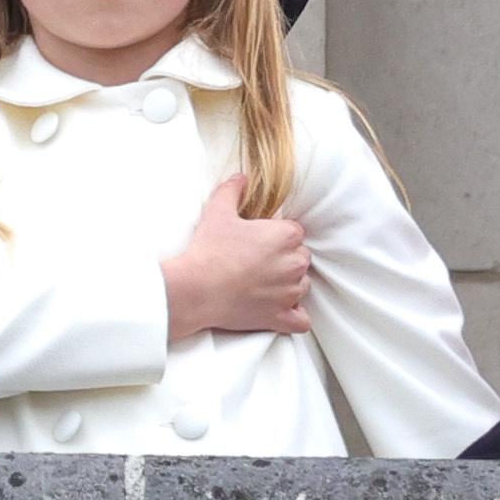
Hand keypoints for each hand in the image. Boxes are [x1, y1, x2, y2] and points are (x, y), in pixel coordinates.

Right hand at [163, 177, 310, 339]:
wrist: (196, 289)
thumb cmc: (209, 250)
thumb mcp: (218, 211)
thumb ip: (232, 190)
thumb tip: (241, 178)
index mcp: (285, 236)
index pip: (295, 232)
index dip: (277, 236)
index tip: (260, 242)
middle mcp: (294, 264)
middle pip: (301, 258)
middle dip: (285, 259)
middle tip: (258, 262)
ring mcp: (289, 293)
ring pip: (302, 286)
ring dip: (289, 285)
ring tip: (264, 284)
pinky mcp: (280, 317)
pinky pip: (302, 320)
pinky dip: (295, 315)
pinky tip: (281, 309)